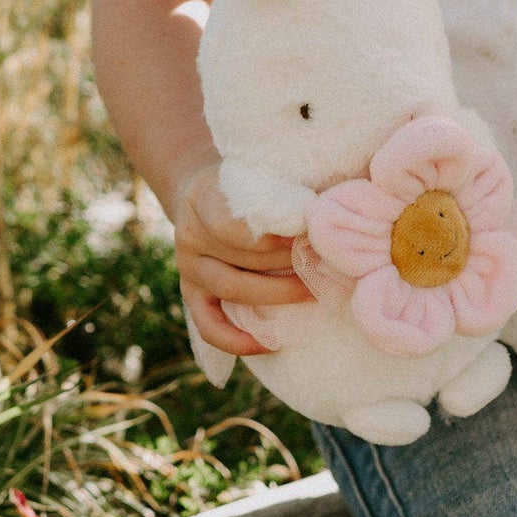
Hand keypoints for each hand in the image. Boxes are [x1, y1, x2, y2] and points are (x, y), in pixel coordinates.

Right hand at [173, 161, 315, 355]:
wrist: (202, 192)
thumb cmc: (245, 181)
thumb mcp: (256, 172)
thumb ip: (280, 190)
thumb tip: (329, 206)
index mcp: (203, 199)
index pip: (237, 222)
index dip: (277, 230)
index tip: (312, 230)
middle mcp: (190, 236)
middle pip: (244, 257)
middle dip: (289, 260)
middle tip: (327, 261)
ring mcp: (188, 268)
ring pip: (233, 290)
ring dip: (278, 293)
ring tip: (313, 289)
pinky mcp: (191, 294)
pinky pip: (209, 326)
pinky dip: (237, 340)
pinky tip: (268, 344)